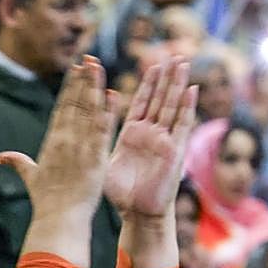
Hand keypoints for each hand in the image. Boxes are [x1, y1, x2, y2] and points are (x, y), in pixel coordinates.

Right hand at [0, 57, 115, 221]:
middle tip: (89, 59)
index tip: (75, 71)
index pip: (62, 108)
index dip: (69, 88)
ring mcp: (80, 148)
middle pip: (74, 104)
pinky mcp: (95, 157)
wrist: (59, 219)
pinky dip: (108, 112)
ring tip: (99, 67)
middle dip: (82, 80)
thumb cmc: (46, 201)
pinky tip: (113, 94)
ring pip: (88, 111)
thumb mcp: (30, 177)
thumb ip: (17, 162)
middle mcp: (64, 141)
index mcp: (51, 142)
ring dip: (94, 87)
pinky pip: (103, 130)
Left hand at [103, 59, 197, 220]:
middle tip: (172, 54)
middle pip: (160, 99)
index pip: (141, 103)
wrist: (137, 213)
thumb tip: (76, 138)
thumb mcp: (104, 163)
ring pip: (172, 106)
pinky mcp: (173, 150)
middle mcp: (151, 134)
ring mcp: (164, 140)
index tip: (149, 63)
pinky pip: (182, 125)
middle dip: (165, 77)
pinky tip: (192, 89)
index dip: (146, 84)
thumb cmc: (121, 193)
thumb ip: (94, 145)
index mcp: (133, 135)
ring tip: (182, 62)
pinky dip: (187, 107)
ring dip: (178, 84)